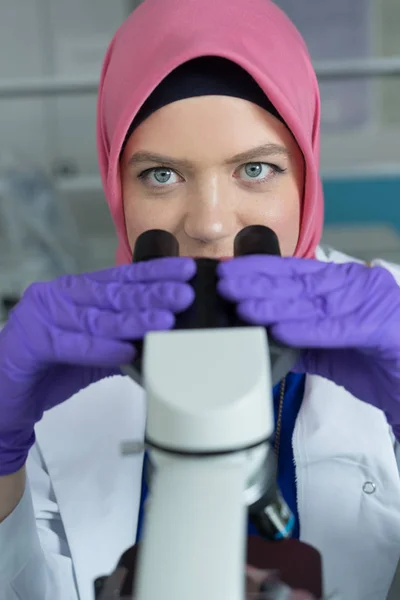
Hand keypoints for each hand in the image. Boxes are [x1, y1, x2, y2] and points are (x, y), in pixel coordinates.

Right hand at [0, 257, 194, 474]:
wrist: (6, 394)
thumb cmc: (51, 369)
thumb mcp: (95, 351)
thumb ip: (123, 340)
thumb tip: (164, 338)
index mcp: (77, 292)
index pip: (122, 278)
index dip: (155, 274)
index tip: (185, 271)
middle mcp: (61, 296)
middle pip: (114, 294)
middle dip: (153, 293)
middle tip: (183, 293)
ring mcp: (44, 315)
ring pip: (98, 317)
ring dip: (134, 319)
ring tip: (165, 320)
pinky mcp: (31, 341)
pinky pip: (73, 344)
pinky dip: (101, 349)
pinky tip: (127, 350)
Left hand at [218, 256, 399, 428]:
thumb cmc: (380, 364)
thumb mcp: (331, 350)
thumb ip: (301, 340)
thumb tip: (264, 338)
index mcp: (345, 285)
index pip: (296, 272)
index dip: (261, 271)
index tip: (231, 272)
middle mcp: (358, 286)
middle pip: (300, 282)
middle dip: (259, 282)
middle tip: (226, 282)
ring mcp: (372, 302)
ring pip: (314, 301)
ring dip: (276, 303)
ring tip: (243, 305)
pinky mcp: (381, 327)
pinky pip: (337, 327)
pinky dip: (307, 330)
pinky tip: (281, 330)